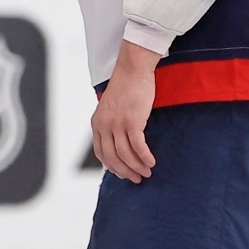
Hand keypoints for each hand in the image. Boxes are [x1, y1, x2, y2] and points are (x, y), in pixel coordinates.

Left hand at [91, 40, 160, 182]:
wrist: (132, 70)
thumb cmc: (126, 87)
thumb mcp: (111, 108)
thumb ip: (111, 124)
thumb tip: (119, 142)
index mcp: (97, 123)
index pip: (101, 153)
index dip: (112, 166)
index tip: (122, 173)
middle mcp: (104, 125)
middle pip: (113, 158)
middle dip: (125, 171)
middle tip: (137, 178)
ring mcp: (117, 124)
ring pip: (126, 155)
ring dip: (137, 167)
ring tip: (147, 172)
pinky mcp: (132, 122)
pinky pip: (138, 147)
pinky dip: (145, 157)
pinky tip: (152, 162)